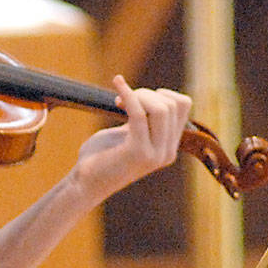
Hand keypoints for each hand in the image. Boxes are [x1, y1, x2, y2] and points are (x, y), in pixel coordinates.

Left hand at [72, 75, 192, 202]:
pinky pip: (139, 114)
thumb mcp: (130, 134)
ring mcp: (155, 154)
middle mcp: (167, 152)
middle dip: (146, 93)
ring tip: (117, 102)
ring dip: (138, 95)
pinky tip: (117, 83)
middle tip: (120, 102)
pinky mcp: (138, 152)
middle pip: (172, 104)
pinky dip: (128, 94)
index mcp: (168, 147)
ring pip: (161, 108)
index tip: (134, 100)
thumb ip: (146, 120)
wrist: (85, 184)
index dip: (160, 94)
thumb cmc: (102, 157)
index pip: (182, 105)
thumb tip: (154, 95)